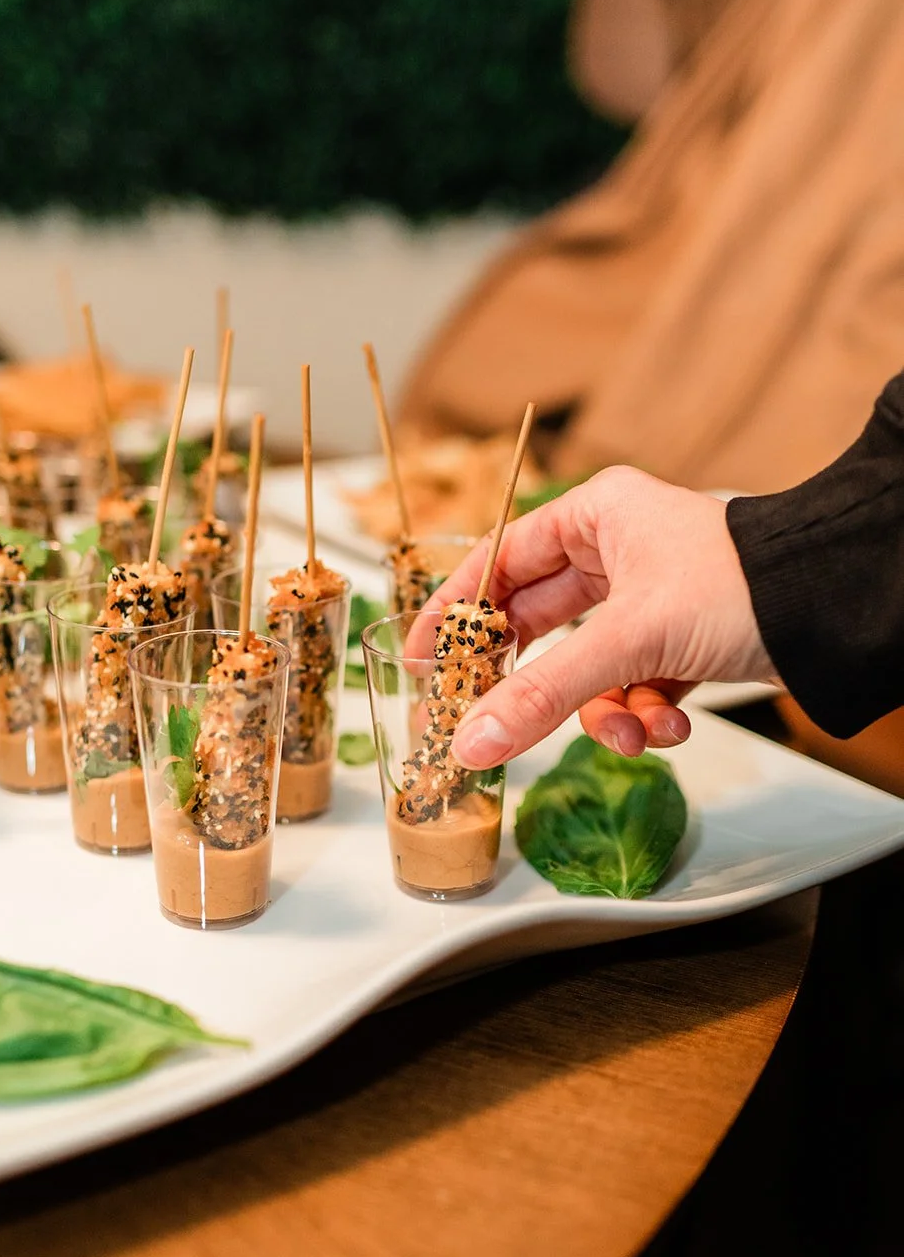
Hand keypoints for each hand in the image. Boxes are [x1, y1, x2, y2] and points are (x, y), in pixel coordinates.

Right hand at [409, 467, 774, 767]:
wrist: (835, 611)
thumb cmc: (739, 586)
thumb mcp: (628, 640)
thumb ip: (542, 693)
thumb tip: (470, 742)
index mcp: (595, 515)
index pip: (498, 560)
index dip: (456, 612)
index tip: (421, 659)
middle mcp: (616, 549)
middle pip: (540, 624)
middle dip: (536, 682)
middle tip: (492, 721)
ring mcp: (647, 597)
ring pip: (588, 667)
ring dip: (605, 711)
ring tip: (634, 732)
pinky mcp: (677, 639)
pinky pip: (630, 685)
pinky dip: (645, 713)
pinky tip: (674, 723)